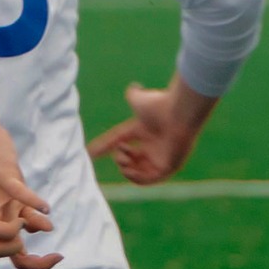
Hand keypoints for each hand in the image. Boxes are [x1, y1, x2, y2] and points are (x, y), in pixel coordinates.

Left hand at [0, 68, 61, 268]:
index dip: (33, 265)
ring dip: (15, 232)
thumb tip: (40, 229)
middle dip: (20, 256)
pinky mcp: (2, 175)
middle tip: (39, 242)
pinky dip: (31, 201)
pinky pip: (15, 193)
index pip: (7, 256)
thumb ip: (26, 214)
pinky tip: (46, 207)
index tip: (56, 256)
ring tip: (33, 220)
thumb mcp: (15, 196)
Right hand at [86, 77, 217, 185]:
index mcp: (145, 130)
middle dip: (120, 159)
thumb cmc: (159, 105)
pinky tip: (130, 170)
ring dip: (126, 169)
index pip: (122, 140)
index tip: (89, 153)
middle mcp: (153, 145)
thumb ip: (133, 94)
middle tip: (120, 152)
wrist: (178, 114)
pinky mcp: (169, 167)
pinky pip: (149, 180)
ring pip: (139, 172)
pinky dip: (137, 178)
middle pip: (131, 159)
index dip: (105, 146)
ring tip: (124, 160)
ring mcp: (161, 157)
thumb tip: (133, 88)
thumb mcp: (138, 98)